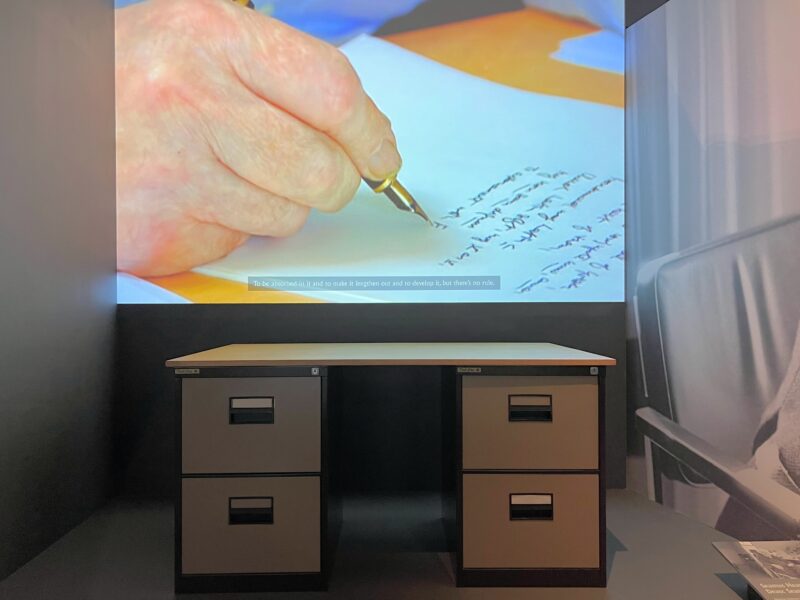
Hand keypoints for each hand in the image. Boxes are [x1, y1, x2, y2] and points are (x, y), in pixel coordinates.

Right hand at [116, 0, 400, 275]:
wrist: (55, 120)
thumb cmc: (134, 80)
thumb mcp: (205, 41)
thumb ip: (284, 76)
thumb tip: (365, 131)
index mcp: (213, 36)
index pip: (333, 92)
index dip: (371, 133)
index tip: (380, 155)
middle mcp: (191, 100)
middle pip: (320, 168)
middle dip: (334, 182)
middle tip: (318, 175)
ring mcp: (173, 170)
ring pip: (286, 216)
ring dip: (275, 204)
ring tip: (227, 172)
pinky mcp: (160, 227)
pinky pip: (238, 242)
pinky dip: (230, 226)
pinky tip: (196, 195)